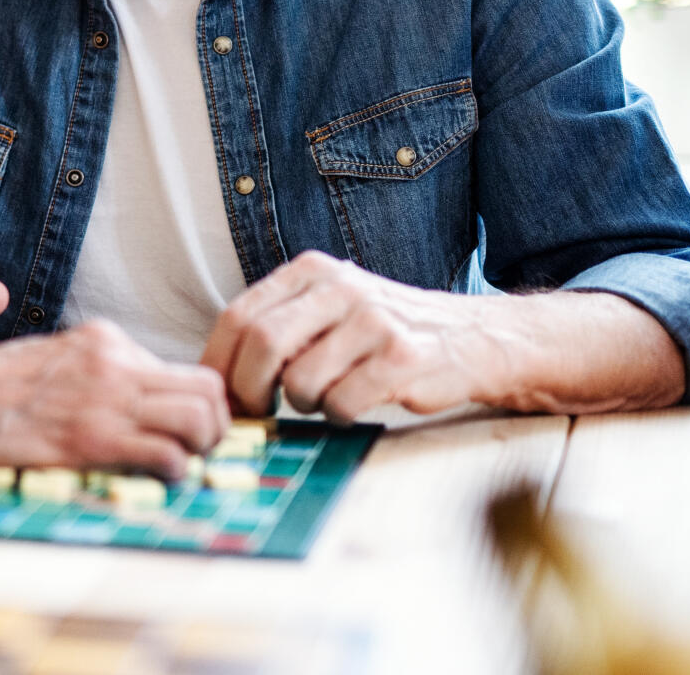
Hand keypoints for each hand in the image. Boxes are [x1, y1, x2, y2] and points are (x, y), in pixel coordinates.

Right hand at [0, 319, 228, 474]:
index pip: (184, 369)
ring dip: (199, 451)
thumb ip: (97, 373)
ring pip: (202, 421)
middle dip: (214, 427)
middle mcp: (115, 361)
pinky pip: (168, 456)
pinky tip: (150, 480)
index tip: (186, 430)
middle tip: (193, 452)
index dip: (196, 405)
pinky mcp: (93, 438)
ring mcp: (107, 398)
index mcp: (105, 340)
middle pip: (209, 391)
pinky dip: (172, 474)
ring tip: (175, 466)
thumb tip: (134, 403)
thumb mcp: (54, 359)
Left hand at [200, 251, 499, 422]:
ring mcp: (373, 321)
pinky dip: (337, 416)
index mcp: (311, 272)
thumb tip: (217, 378)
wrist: (473, 338)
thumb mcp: (328, 309)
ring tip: (320, 402)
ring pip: (300, 380)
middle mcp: (340, 287)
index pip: (239, 315)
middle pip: (261, 343)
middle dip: (247, 389)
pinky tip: (352, 407)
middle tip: (255, 413)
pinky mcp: (402, 358)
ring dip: (301, 406)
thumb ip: (278, 328)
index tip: (219, 396)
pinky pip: (342, 402)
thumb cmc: (383, 334)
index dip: (218, 363)